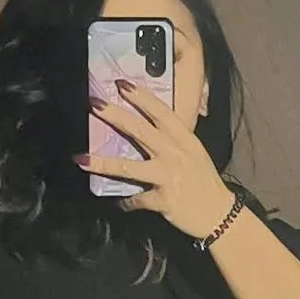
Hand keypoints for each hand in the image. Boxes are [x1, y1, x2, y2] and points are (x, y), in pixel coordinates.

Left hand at [79, 78, 237, 238]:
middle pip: (140, 131)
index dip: (141, 97)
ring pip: (128, 167)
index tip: (121, 84)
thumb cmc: (205, 182)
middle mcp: (175, 153)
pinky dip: (125, 202)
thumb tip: (149, 130)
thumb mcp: (194, 153)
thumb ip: (174, 140)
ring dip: (102, 163)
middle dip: (115, 116)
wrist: (219, 214)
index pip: (161, 112)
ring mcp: (167, 176)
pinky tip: (117, 203)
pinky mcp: (162, 199)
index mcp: (184, 139)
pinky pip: (136, 199)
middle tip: (94, 103)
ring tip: (80, 159)